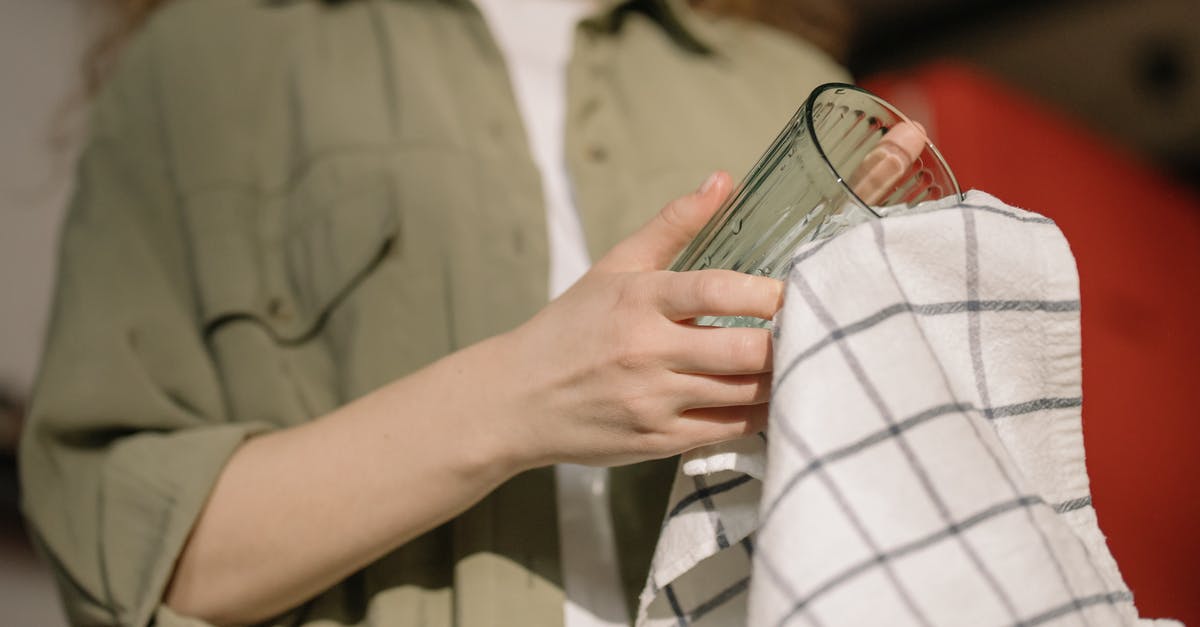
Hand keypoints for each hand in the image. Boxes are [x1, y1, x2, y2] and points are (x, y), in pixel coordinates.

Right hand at [497, 172, 782, 467]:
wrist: (517, 399)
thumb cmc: (571, 328)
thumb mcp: (615, 267)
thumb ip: (672, 225)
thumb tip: (723, 180)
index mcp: (639, 300)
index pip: (717, 291)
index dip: (767, 293)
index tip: (793, 292)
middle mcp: (646, 351)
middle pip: (743, 350)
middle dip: (785, 342)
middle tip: (806, 332)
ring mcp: (653, 400)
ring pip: (743, 393)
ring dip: (780, 378)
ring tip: (796, 361)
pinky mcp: (658, 440)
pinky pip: (727, 430)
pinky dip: (758, 415)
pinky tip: (770, 398)